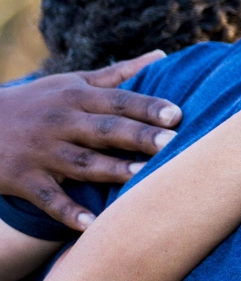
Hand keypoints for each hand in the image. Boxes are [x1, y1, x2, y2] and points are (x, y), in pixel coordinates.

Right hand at [0, 53, 180, 229]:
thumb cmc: (37, 102)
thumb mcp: (72, 83)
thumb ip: (118, 74)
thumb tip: (162, 55)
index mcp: (76, 98)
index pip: (118, 101)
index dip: (146, 107)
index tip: (177, 114)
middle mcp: (60, 123)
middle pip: (105, 130)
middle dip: (137, 136)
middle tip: (172, 143)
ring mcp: (41, 151)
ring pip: (81, 162)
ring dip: (111, 170)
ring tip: (142, 176)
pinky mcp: (23, 178)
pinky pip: (48, 198)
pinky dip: (67, 211)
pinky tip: (90, 225)